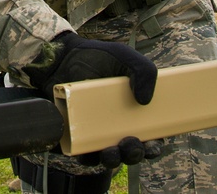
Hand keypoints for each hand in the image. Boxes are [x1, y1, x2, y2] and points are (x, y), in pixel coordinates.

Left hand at [23, 32, 158, 168]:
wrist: (61, 56)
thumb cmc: (95, 57)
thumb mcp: (124, 56)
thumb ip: (144, 70)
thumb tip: (145, 101)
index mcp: (133, 111)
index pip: (150, 135)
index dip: (155, 145)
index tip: (155, 143)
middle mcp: (116, 124)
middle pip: (131, 150)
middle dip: (135, 153)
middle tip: (132, 143)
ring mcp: (96, 131)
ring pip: (110, 156)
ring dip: (115, 159)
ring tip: (112, 151)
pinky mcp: (76, 134)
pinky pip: (84, 153)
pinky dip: (89, 157)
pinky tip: (92, 152)